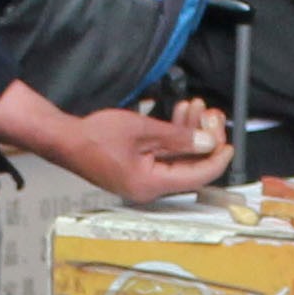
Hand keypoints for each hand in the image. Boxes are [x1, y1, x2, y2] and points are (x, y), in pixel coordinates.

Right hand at [0, 82, 231, 202]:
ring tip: (194, 106)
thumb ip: (178, 138)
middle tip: (210, 114)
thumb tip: (207, 142)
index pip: (197, 176)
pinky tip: (178, 114)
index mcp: (151, 184)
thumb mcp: (142, 131)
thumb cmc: (95, 137)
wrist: (63, 139)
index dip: (217, 158)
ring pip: (178, 158)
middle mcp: (149, 188)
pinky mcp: (136, 169)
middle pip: (190, 166)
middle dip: (203, 138)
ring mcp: (142, 179)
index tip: (229, 141)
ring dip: (189, 132)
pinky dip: (173, 136)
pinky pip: (163, 156)